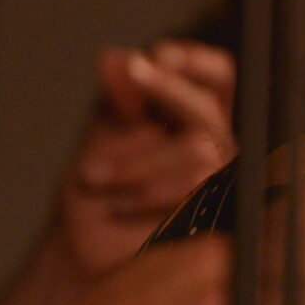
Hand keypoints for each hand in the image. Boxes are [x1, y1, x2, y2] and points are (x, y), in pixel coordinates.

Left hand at [51, 42, 236, 278]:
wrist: (82, 250)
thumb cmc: (98, 189)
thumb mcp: (103, 132)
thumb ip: (119, 96)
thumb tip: (116, 58)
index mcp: (196, 116)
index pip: (219, 77)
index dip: (196, 62)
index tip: (159, 54)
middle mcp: (218, 147)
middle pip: (210, 108)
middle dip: (167, 90)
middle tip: (131, 79)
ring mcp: (222, 185)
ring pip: (201, 152)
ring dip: (138, 160)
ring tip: (92, 175)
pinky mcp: (215, 221)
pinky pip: (194, 194)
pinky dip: (148, 193)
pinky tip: (118, 204)